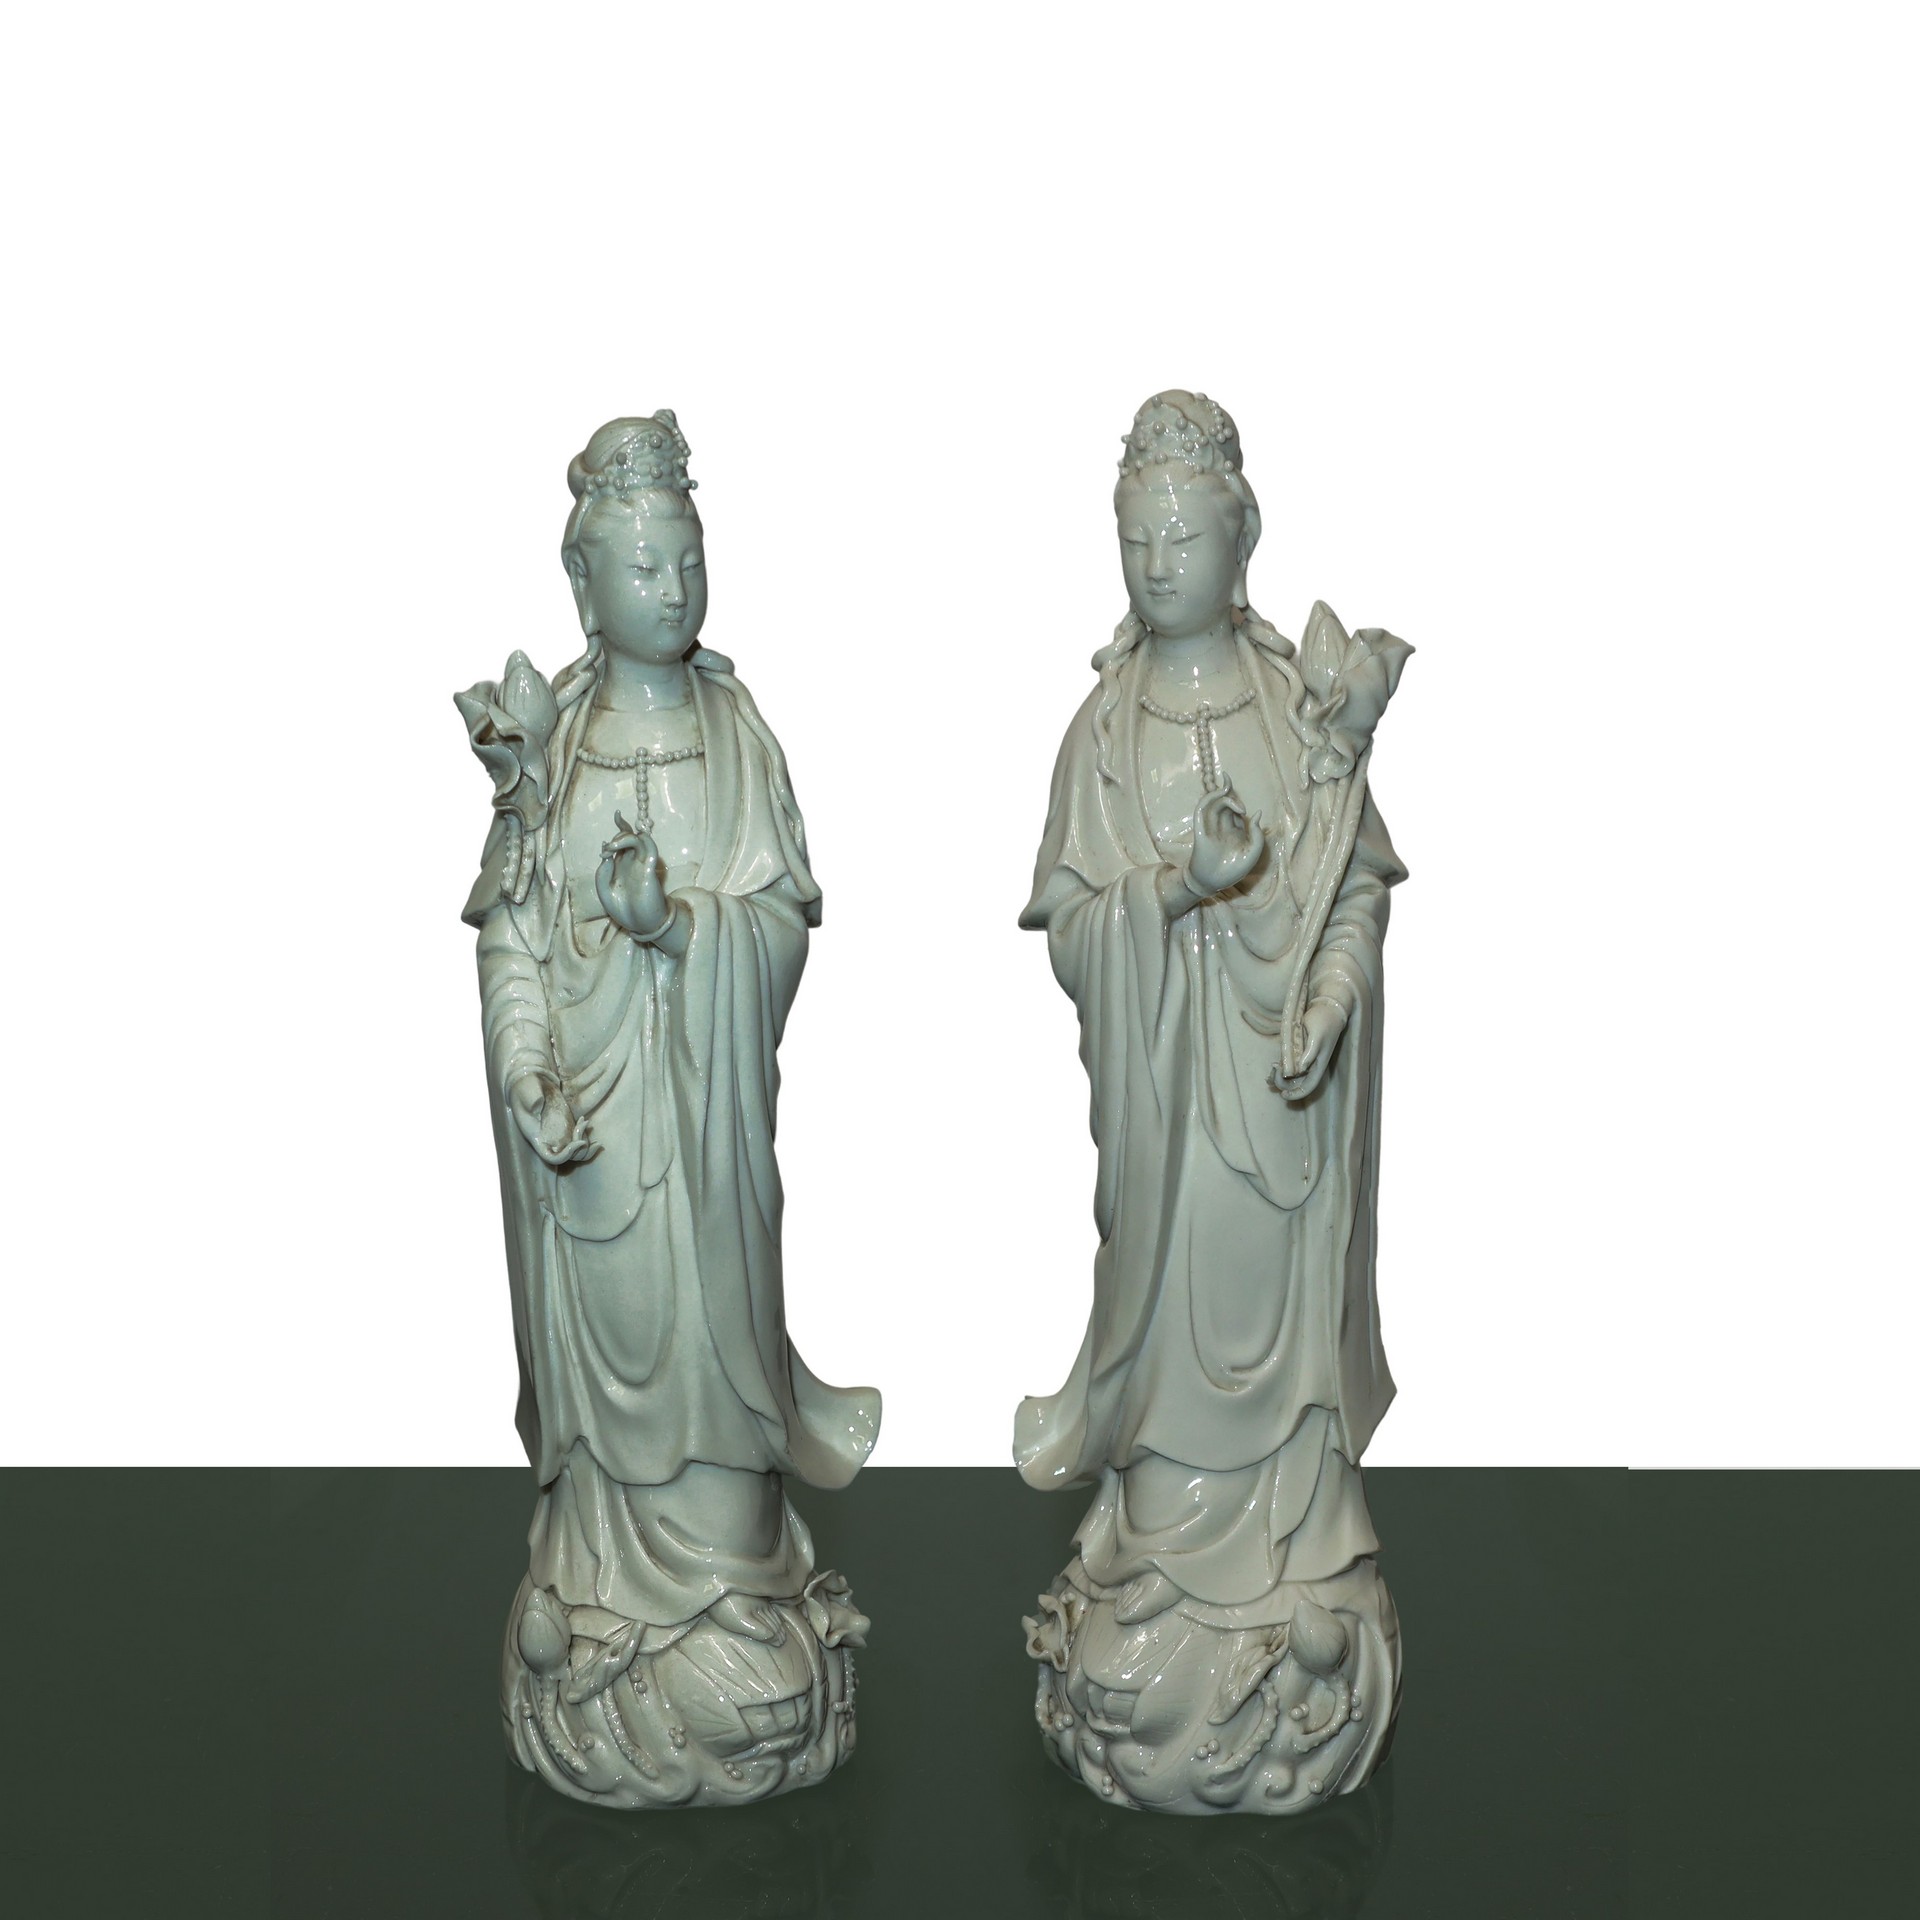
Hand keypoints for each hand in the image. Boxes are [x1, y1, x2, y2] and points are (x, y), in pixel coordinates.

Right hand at [509, 1069, 593, 1166]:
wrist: (531, 1083)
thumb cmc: (526, 1087)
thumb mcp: (526, 1090)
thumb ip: (530, 1097)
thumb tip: (537, 1104)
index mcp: (537, 1136)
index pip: (551, 1158)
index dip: (566, 1155)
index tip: (579, 1143)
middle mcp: (548, 1140)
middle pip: (568, 1158)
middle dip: (580, 1150)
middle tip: (586, 1129)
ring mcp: (557, 1134)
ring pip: (575, 1152)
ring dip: (585, 1143)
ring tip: (586, 1122)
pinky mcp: (565, 1127)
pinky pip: (577, 1140)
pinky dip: (584, 1134)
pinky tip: (583, 1120)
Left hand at [595, 814, 673, 941]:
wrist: (640, 925)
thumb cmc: (623, 909)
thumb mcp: (603, 888)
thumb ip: (603, 870)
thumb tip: (606, 851)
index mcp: (621, 863)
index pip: (623, 838)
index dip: (621, 824)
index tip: (617, 814)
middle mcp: (632, 861)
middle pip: (630, 835)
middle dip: (616, 836)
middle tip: (606, 850)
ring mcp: (642, 864)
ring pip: (640, 839)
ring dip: (625, 837)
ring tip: (612, 846)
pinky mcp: (650, 870)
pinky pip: (650, 849)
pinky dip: (641, 842)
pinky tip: (629, 845)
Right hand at [1186, 782, 1264, 898]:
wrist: (1215, 882)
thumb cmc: (1234, 870)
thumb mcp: (1253, 851)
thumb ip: (1257, 833)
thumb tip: (1257, 813)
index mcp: (1234, 830)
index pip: (1233, 808)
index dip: (1234, 795)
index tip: (1231, 782)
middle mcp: (1221, 825)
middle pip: (1222, 801)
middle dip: (1227, 790)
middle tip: (1231, 787)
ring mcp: (1210, 826)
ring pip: (1212, 802)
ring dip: (1221, 795)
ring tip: (1232, 797)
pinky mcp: (1201, 829)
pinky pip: (1202, 810)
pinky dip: (1209, 800)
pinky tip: (1221, 799)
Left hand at [1271, 999, 1346, 1102]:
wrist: (1327, 1009)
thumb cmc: (1323, 1021)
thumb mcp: (1317, 1037)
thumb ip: (1310, 1054)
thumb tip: (1301, 1069)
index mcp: (1319, 1065)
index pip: (1309, 1087)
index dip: (1296, 1094)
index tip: (1283, 1095)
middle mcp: (1311, 1065)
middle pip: (1297, 1083)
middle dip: (1283, 1082)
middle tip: (1274, 1069)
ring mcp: (1305, 1058)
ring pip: (1291, 1075)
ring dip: (1280, 1076)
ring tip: (1272, 1067)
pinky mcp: (1299, 1050)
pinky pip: (1288, 1064)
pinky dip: (1280, 1067)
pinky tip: (1274, 1064)